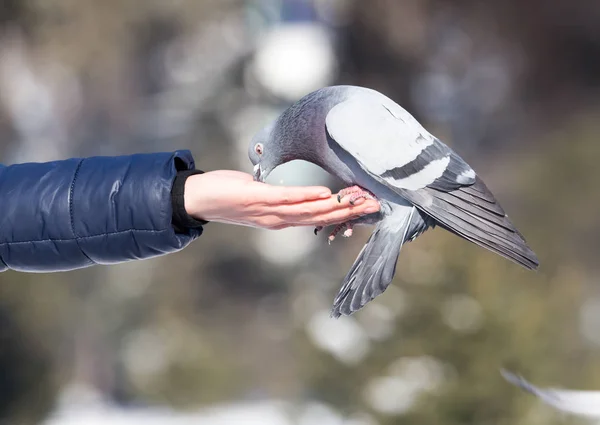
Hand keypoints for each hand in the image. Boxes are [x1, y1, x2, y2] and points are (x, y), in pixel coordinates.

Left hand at [183, 170, 379, 229]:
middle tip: (373, 206)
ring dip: (334, 206)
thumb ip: (278, 195)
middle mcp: (278, 220)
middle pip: (319, 217)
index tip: (364, 208)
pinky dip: (306, 196)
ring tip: (356, 201)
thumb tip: (293, 187)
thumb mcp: (259, 195)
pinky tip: (324, 192)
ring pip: (308, 211)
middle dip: (347, 212)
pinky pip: (287, 197)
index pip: (317, 218)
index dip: (342, 215)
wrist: (197, 200)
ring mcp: (269, 211)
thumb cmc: (227, 195)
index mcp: (280, 219)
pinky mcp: (258, 198)